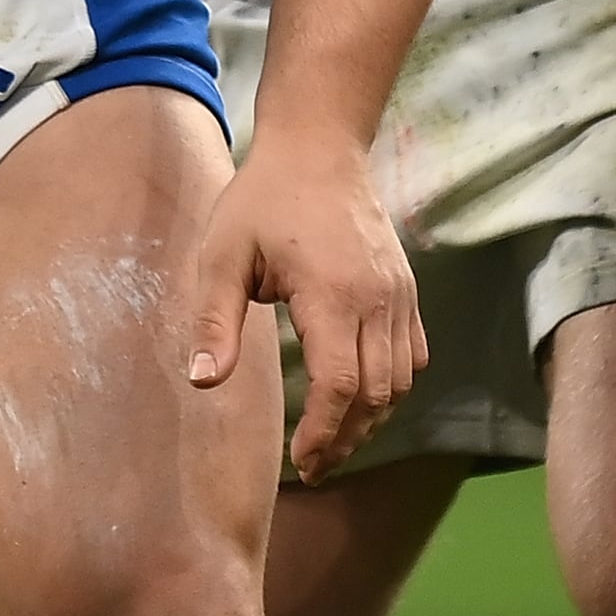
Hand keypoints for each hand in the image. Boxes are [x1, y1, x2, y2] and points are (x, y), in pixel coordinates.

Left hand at [186, 128, 425, 484]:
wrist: (319, 149)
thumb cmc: (262, 200)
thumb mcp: (222, 255)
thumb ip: (214, 321)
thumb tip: (202, 381)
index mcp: (332, 295)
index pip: (339, 386)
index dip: (322, 432)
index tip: (300, 461)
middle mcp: (378, 301)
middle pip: (375, 395)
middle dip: (345, 438)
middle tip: (313, 465)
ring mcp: (400, 296)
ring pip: (400, 382)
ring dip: (370, 419)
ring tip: (333, 442)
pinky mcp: (408, 291)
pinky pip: (412, 356)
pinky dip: (392, 388)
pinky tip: (361, 400)